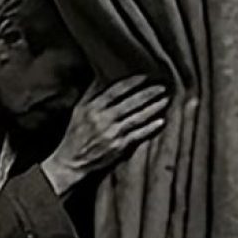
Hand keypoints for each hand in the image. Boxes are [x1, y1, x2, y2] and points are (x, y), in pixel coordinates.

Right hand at [41, 76, 169, 194]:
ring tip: (165, 100)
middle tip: (162, 87)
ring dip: (153, 108)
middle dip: (148, 94)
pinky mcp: (119, 147)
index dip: (131, 83)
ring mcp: (112, 133)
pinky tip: (160, 121)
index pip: (114, 91)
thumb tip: (100, 76)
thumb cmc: (75, 134)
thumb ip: (91, 94)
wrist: (71, 161)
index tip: (144, 77)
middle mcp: (102, 119)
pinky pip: (138, 135)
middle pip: (130, 103)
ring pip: (137, 118)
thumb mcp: (78, 111)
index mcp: (92, 108)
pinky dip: (150, 128)